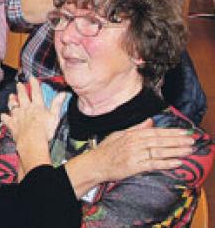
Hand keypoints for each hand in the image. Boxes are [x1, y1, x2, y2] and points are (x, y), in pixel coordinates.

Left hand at [2, 79, 66, 144]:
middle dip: (21, 89)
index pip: (36, 92)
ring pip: (13, 105)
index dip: (34, 84)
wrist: (32, 140)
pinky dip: (4, 117)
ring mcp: (18, 115)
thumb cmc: (45, 130)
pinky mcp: (12, 124)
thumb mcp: (54, 116)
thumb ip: (57, 104)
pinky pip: (6, 119)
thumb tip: (63, 94)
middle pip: (22, 96)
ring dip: (12, 100)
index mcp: (37, 106)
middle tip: (19, 84)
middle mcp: (26, 108)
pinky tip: (3, 115)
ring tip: (11, 96)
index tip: (32, 78)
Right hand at [80, 118, 195, 181]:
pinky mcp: (134, 166)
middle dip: (177, 140)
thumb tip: (150, 120)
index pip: (155, 132)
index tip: (185, 132)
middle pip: (160, 140)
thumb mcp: (120, 134)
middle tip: (192, 141)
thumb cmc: (106, 150)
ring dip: (176, 151)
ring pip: (159, 151)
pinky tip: (177, 163)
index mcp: (132, 134)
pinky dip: (166, 163)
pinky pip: (153, 164)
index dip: (171, 132)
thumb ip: (136, 128)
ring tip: (189, 151)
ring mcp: (135, 155)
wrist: (95, 164)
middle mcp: (134, 143)